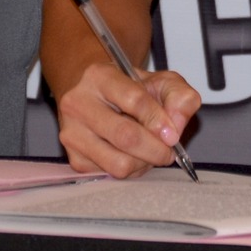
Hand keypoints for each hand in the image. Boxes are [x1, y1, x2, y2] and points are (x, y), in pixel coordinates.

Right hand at [54, 62, 201, 177]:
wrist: (99, 97)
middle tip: (169, 151)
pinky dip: (131, 170)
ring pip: (118, 162)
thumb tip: (177, 124)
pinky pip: (110, 175)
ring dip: (144, 162)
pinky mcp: (73, 158)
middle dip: (156, 149)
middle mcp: (78, 103)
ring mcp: (71, 132)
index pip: (135, 100)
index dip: (159, 121)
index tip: (174, 134)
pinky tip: (132, 155)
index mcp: (100, 76)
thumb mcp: (161, 82)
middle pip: (125, 136)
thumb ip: (179, 97)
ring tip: (150, 152)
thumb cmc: (132, 90)